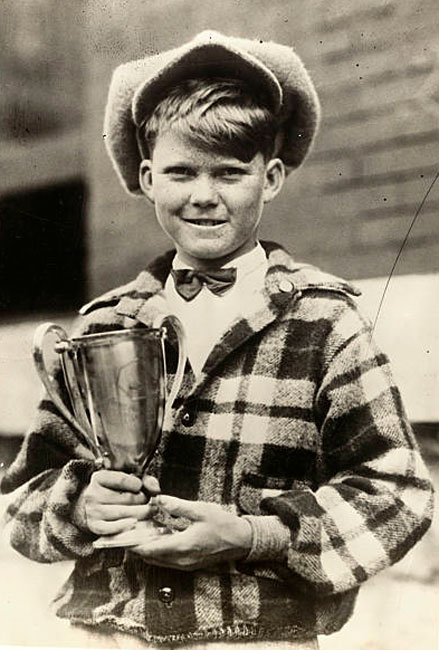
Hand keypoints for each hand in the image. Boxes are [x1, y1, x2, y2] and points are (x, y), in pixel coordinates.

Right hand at [78, 469, 153, 535]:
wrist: (94, 507)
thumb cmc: (115, 492)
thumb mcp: (127, 480)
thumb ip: (144, 481)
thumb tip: (156, 490)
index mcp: (99, 478)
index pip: (122, 480)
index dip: (137, 484)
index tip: (141, 487)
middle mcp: (93, 494)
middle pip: (126, 498)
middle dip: (143, 500)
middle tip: (150, 502)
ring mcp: (93, 511)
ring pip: (123, 513)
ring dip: (141, 513)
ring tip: (150, 512)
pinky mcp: (95, 526)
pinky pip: (112, 528)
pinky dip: (126, 526)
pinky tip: (136, 523)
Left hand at [131, 495, 252, 569]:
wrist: (241, 541)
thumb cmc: (222, 524)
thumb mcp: (200, 510)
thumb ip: (178, 506)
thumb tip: (159, 499)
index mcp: (182, 546)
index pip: (149, 549)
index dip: (133, 544)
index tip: (122, 535)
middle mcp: (181, 560)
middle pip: (150, 558)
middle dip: (137, 546)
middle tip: (129, 531)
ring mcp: (185, 565)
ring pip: (158, 561)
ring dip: (148, 550)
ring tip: (141, 533)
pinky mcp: (190, 565)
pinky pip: (167, 561)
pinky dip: (159, 552)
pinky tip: (159, 537)